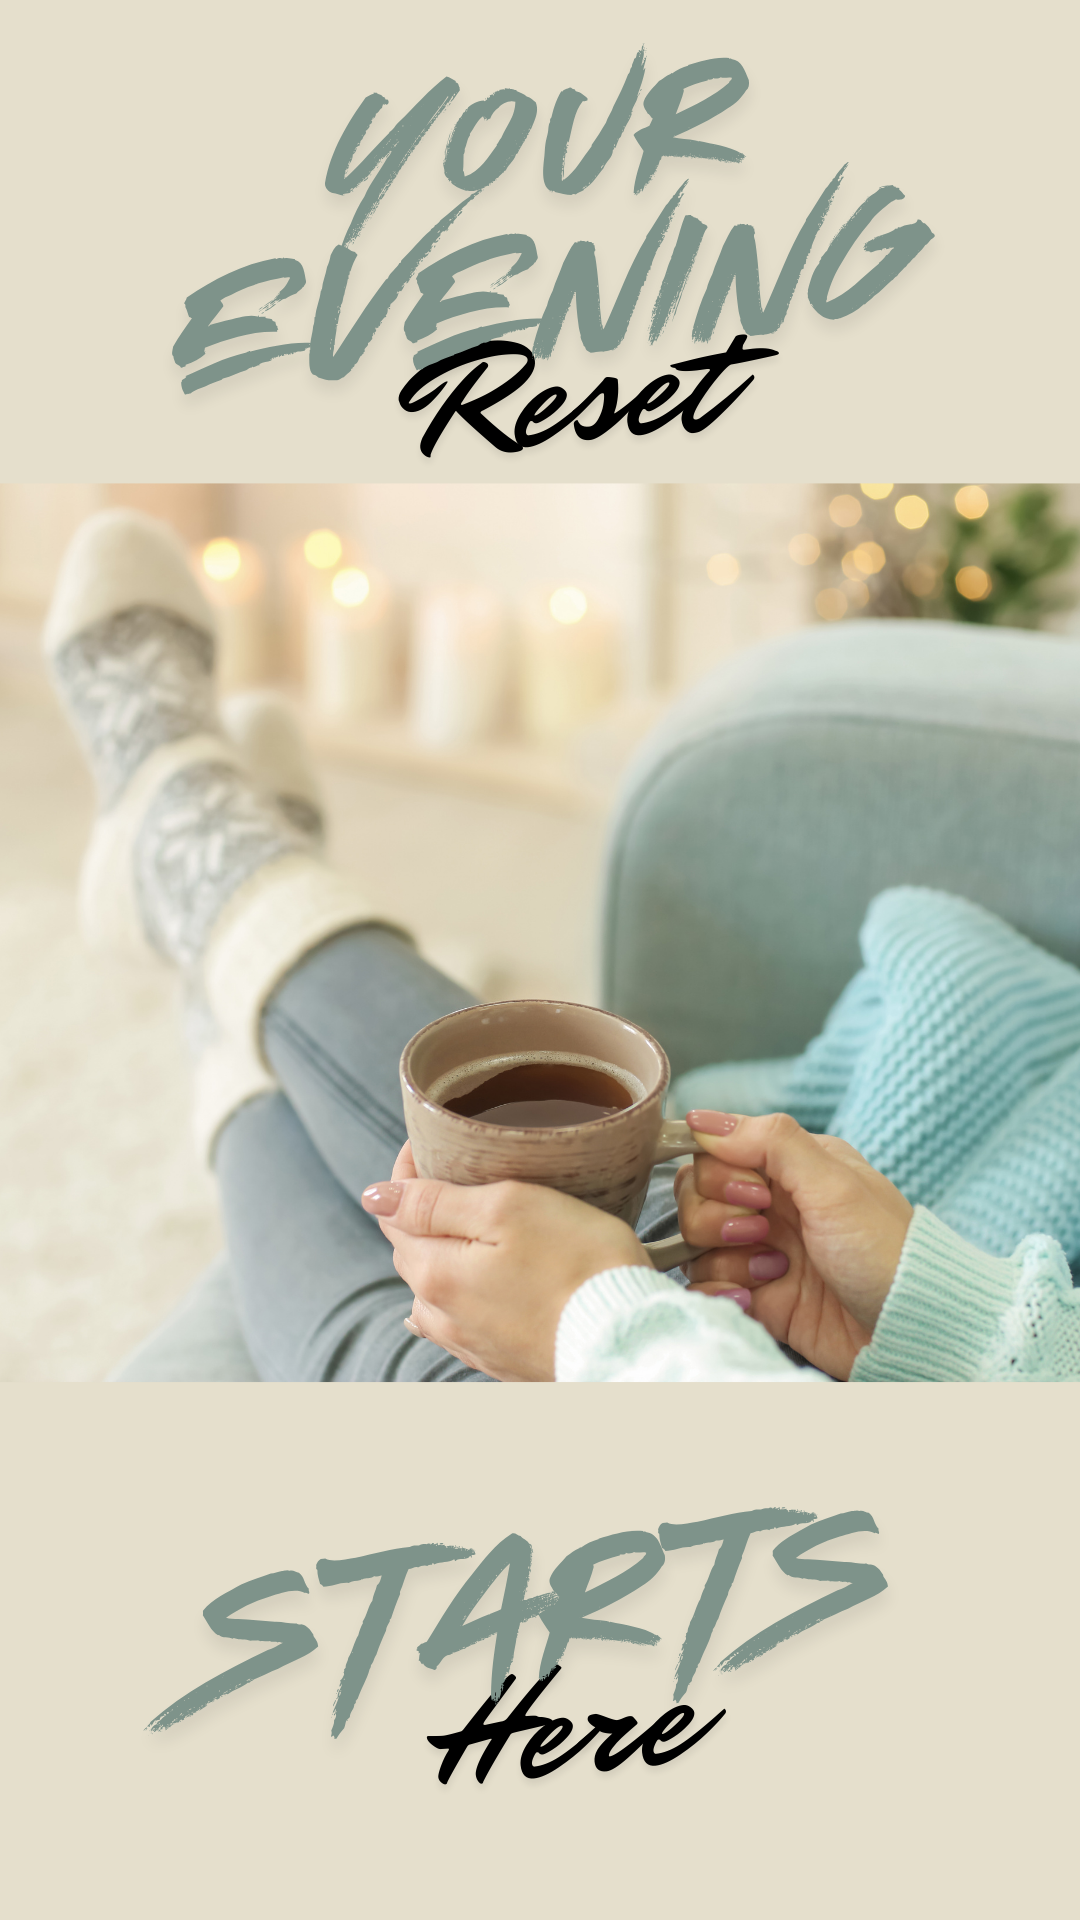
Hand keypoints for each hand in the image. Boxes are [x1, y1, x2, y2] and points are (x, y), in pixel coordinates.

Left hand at [361, 1143, 644, 1380]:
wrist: (630, 1339)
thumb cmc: (578, 1265)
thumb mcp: (507, 1209)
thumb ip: (434, 1202)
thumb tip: (374, 1195)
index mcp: (432, 1272)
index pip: (395, 1210)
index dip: (409, 1169)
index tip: (433, 1140)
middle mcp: (440, 1314)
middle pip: (413, 1248)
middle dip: (427, 1208)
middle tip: (463, 1171)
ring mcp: (470, 1341)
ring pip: (437, 1285)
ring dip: (447, 1251)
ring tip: (481, 1222)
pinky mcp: (501, 1358)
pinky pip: (466, 1317)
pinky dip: (468, 1290)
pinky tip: (482, 1283)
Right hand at [675, 1111, 913, 1380]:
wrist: (909, 1328)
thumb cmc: (886, 1250)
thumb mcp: (835, 1183)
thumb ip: (771, 1141)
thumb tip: (702, 1121)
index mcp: (791, 1167)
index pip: (716, 1152)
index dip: (721, 1173)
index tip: (756, 1193)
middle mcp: (771, 1205)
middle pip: (695, 1195)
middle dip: (717, 1216)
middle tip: (763, 1232)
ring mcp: (761, 1252)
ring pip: (696, 1243)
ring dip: (723, 1256)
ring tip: (773, 1270)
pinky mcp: (757, 1295)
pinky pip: (706, 1287)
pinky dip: (718, 1293)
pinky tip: (753, 1298)